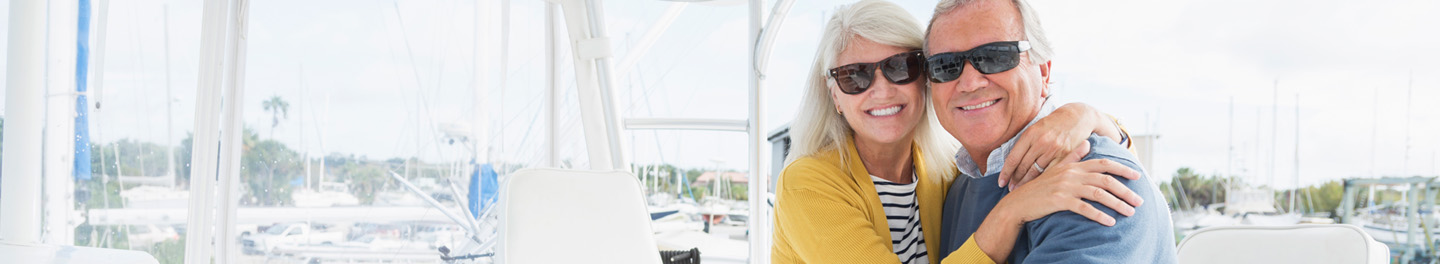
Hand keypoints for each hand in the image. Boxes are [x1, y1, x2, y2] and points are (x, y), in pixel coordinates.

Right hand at [996, 159, 1143, 225]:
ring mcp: (1066, 187)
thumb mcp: (1055, 169)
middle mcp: (1071, 174)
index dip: (1122, 168)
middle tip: (1139, 201)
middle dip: (1125, 190)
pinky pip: (1085, 208)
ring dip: (1117, 204)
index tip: (1137, 176)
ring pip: (1098, 193)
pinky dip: (1099, 215)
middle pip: (1105, 179)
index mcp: (1073, 166)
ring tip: (1130, 213)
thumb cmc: (1038, 188)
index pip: (1103, 163)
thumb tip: (1087, 143)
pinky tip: (1110, 222)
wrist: (1018, 202)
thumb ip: (1072, 156)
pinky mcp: (1060, 201)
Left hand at [999, 102, 1101, 189]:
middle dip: (1015, 180)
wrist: (1077, 117)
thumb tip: (1010, 162)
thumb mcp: (1034, 128)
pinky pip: (1051, 172)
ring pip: (1036, 171)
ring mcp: (1054, 149)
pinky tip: (1038, 187)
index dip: (1006, 172)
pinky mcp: (1066, 155)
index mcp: (1030, 134)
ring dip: (1026, 183)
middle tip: (1010, 189)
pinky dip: (1043, 180)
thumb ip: (1024, 143)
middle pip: (1023, 166)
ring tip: (1020, 190)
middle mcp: (1041, 142)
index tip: (1000, 183)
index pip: (1013, 158)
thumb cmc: (1052, 124)